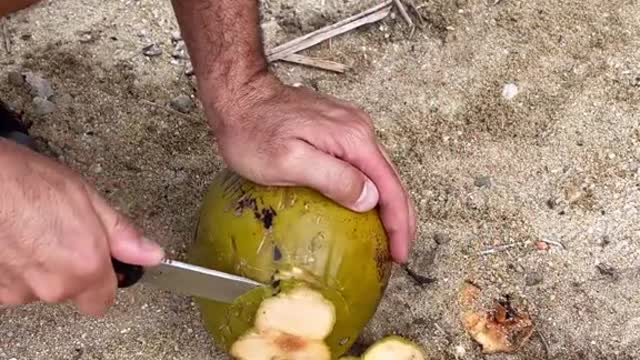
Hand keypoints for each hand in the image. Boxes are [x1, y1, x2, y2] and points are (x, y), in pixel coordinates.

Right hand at [0, 139, 163, 314]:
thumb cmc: (23, 182)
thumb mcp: (87, 197)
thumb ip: (122, 234)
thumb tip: (150, 254)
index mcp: (84, 266)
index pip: (103, 302)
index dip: (103, 282)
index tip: (101, 263)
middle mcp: (52, 286)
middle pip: (70, 292)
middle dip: (69, 268)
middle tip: (60, 233)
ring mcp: (16, 291)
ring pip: (38, 287)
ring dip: (38, 267)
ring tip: (31, 231)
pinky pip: (12, 283)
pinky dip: (13, 266)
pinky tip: (11, 239)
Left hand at [205, 73, 415, 262]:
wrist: (239, 95)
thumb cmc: (254, 131)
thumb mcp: (289, 162)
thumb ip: (333, 178)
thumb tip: (370, 199)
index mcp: (354, 139)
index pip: (390, 188)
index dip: (399, 224)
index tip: (399, 253)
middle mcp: (359, 130)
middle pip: (392, 179)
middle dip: (401, 218)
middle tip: (398, 251)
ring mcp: (349, 127)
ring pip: (380, 172)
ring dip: (389, 205)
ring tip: (388, 235)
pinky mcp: (336, 129)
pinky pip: (364, 164)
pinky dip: (372, 189)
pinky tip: (364, 204)